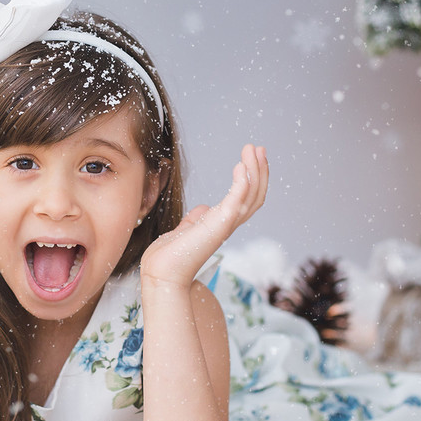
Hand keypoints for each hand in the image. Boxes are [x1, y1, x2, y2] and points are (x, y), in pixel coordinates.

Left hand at [140, 144, 267, 288]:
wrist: (161, 273)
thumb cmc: (170, 256)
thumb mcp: (186, 230)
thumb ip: (197, 219)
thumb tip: (204, 208)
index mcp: (221, 224)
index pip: (247, 199)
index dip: (253, 178)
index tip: (251, 156)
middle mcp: (228, 225)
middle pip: (256, 195)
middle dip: (259, 170)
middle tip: (258, 148)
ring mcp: (225, 225)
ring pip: (251, 195)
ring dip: (255, 170)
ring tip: (253, 149)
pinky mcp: (219, 225)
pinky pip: (237, 200)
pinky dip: (242, 182)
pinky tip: (240, 165)